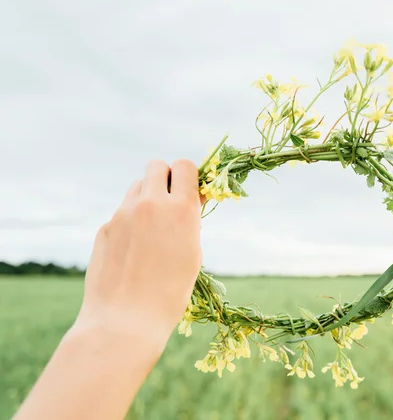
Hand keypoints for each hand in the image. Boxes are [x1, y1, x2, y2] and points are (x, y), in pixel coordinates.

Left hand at [75, 159, 202, 344]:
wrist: (125, 320)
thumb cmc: (170, 293)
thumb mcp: (192, 254)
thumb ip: (189, 221)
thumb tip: (188, 200)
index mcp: (180, 210)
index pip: (185, 166)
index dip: (189, 176)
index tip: (190, 192)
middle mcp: (151, 204)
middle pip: (156, 166)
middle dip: (166, 178)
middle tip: (169, 202)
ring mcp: (123, 214)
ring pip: (137, 186)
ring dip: (147, 197)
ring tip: (151, 228)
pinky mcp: (105, 228)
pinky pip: (122, 212)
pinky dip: (130, 222)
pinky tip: (132, 251)